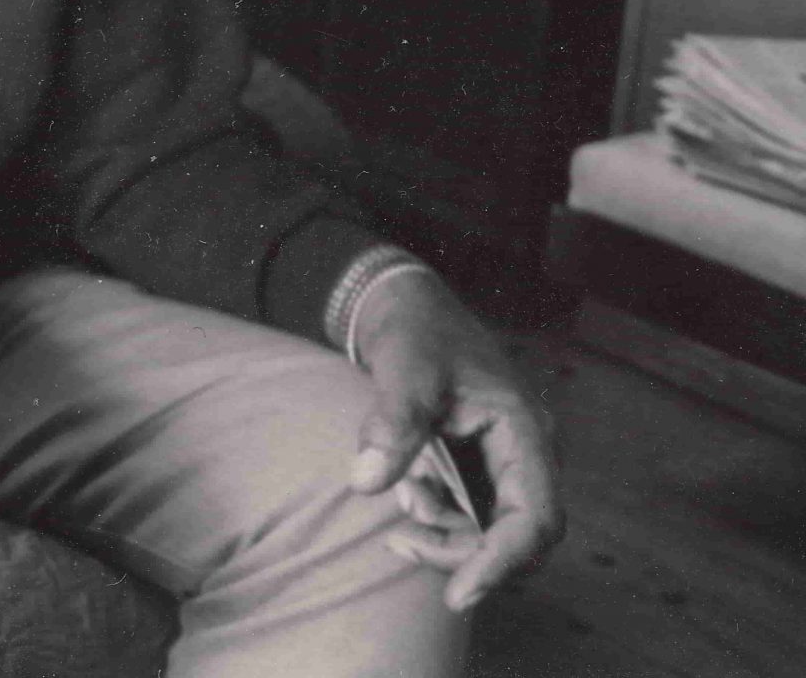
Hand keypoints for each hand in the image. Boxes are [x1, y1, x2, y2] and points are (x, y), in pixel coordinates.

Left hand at [349, 270, 563, 610]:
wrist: (407, 308)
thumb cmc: (414, 333)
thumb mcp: (402, 369)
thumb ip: (390, 423)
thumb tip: (366, 482)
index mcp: (525, 432)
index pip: (536, 519)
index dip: (502, 563)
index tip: (458, 594)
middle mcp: (527, 454)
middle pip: (517, 538)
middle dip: (462, 553)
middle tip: (400, 543)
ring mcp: (508, 464)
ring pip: (493, 532)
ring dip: (447, 536)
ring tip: (401, 504)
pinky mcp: (483, 468)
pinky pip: (473, 515)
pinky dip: (440, 518)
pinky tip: (409, 491)